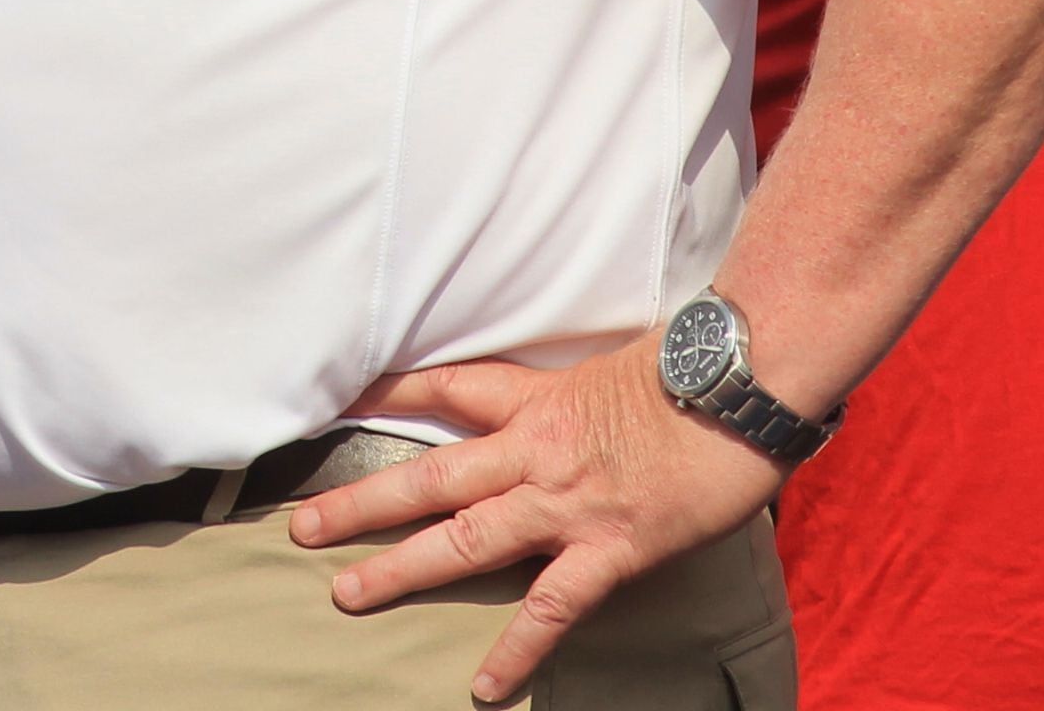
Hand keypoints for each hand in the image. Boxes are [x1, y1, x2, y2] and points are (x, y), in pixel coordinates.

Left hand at [288, 345, 777, 703]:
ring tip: (345, 595)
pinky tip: (484, 688)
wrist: (742, 384)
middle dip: (361, 503)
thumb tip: (579, 403)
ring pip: (464, 538)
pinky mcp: (608, 548)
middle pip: (429, 476)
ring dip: (401, 568)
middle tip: (301, 527)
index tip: (337, 402)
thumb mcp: (617, 365)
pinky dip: (516, 650)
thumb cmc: (692, 369)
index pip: (445, 389)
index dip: (387, 393)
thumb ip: (580, 394)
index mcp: (536, 399)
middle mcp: (534, 451)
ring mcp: (565, 503)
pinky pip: (550, 608)